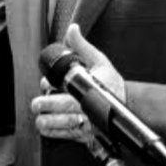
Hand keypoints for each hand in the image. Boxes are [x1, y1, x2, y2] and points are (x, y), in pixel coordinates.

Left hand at [30, 24, 124, 143]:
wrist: (128, 104)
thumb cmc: (111, 83)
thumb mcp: (99, 60)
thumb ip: (81, 45)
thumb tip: (72, 29)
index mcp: (89, 87)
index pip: (67, 87)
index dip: (52, 86)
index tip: (45, 84)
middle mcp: (88, 107)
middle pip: (62, 109)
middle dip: (46, 106)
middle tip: (37, 103)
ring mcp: (87, 123)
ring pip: (62, 126)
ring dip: (48, 122)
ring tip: (41, 117)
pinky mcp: (85, 135)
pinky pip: (66, 136)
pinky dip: (53, 133)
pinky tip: (46, 127)